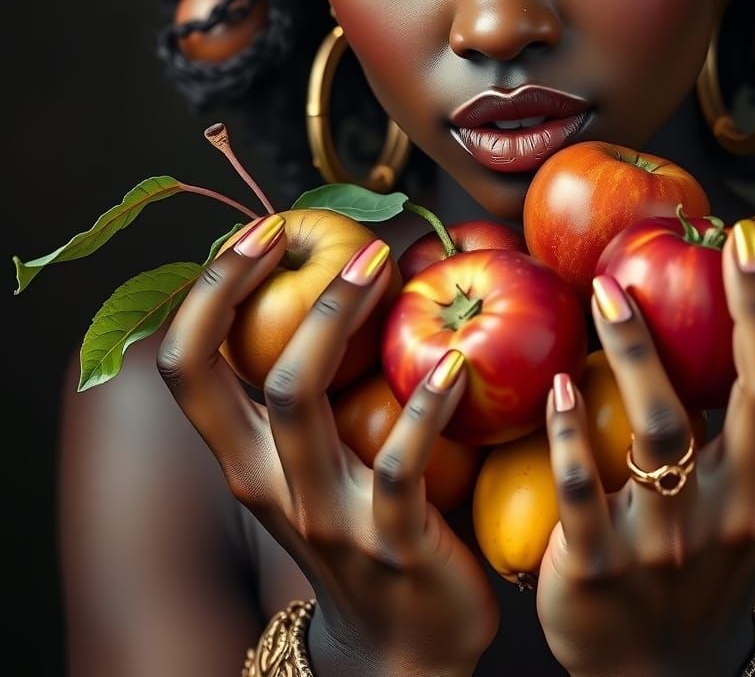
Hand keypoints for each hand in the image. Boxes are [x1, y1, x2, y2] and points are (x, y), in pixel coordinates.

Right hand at [156, 215, 497, 676]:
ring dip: (334, 317)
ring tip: (384, 264)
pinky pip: (399, 464)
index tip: (254, 234)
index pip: (185, 367)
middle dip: (243, 288)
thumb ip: (312, 399)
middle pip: (220, 374)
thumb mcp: (316, 468)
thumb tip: (334, 290)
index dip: (206, 294)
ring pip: (298, 400)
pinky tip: (459, 362)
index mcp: (244, 459)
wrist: (401, 650)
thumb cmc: (360, 530)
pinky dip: (426, 404)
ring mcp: (324, 514)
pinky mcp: (390, 541)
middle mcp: (266, 484)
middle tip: (298, 229)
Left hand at [535, 185, 754, 676]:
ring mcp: (681, 537)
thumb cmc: (727, 536)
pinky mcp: (608, 565)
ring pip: (666, 432)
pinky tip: (557, 382)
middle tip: (740, 233)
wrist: (659, 664)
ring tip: (606, 288)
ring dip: (637, 353)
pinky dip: (571, 435)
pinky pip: (586, 491)